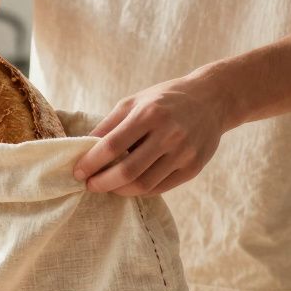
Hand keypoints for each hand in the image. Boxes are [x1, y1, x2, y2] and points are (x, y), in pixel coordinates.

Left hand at [72, 71, 233, 195]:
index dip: (91, 162)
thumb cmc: (165, 100)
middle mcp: (169, 134)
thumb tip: (83, 148)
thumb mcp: (134, 102)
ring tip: (108, 186)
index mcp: (150, 114)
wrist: (212, 100)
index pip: (112, 146)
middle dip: (102, 183)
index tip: (77, 172)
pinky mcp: (194, 168)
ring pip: (144, 185)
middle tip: (90, 185)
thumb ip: (109, 124)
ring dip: (119, 190)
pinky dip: (140, 190)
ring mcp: (184, 153)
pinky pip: (160, 188)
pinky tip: (129, 186)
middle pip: (128, 171)